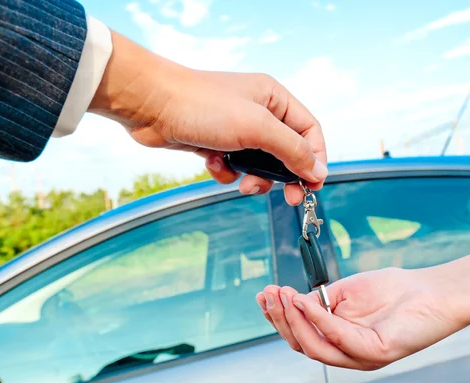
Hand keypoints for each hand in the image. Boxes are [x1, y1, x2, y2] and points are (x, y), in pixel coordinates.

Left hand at [89, 31, 327, 205]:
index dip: (315, 159)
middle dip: (284, 175)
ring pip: (258, 163)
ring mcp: (234, 128)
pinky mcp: (214, 143)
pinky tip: (212, 163)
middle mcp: (257, 112)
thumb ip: (292, 150)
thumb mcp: (257, 127)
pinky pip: (232, 166)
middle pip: (286, 151)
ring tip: (241, 183)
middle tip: (288, 197)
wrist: (151, 105)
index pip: (308, 131)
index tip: (313, 185)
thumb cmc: (202, 105)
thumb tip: (318, 172)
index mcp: (273, 98)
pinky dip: (226, 171)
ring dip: (253, 177)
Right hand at [256, 267, 465, 369]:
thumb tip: (290, 301)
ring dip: (293, 321)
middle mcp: (347, 353)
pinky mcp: (376, 353)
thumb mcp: (345, 292)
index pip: (300, 334)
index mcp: (338, 339)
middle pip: (301, 344)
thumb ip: (319, 301)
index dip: (278, 316)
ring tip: (282, 295)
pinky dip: (318, 319)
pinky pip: (339, 339)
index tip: (264, 293)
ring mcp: (362, 357)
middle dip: (279, 318)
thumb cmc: (394, 290)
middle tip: (268, 293)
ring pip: (315, 347)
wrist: (434, 290)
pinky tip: (304, 300)